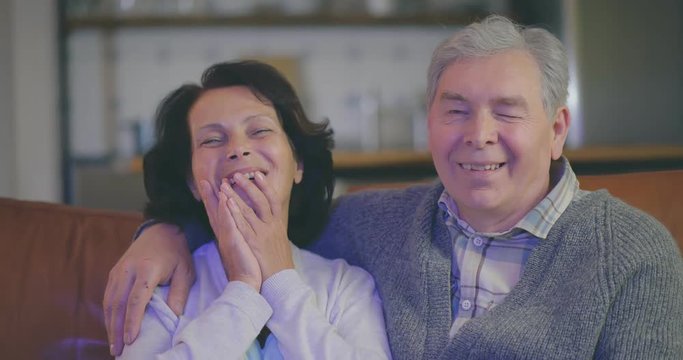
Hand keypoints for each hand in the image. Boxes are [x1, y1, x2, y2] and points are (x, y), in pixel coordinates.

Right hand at [103, 223, 194, 355]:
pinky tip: (112, 327)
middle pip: (118, 304)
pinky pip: (108, 296)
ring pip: (109, 302)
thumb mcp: (185, 271)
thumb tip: (173, 317)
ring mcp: (118, 270)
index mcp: (147, 269)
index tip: (131, 340)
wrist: (161, 229)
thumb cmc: (177, 252)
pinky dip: (108, 314)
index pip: (136, 300)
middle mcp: (128, 270)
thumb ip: (179, 293)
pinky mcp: (114, 272)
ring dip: (109, 325)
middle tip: (118, 351)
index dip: (132, 321)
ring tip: (113, 345)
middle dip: (116, 329)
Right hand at [198, 179, 261, 290]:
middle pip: (215, 212)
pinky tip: (225, 200)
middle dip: (209, 196)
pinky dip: (226, 212)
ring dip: (218, 199)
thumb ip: (235, 234)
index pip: (217, 214)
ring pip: (222, 215)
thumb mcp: (239, 246)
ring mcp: (229, 237)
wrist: (247, 282)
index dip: (212, 200)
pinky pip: (230, 224)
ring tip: (217, 184)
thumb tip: (234, 225)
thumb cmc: (246, 265)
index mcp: (226, 234)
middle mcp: (225, 234)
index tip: (208, 185)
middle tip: (203, 180)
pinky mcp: (235, 241)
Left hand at [222, 172, 293, 279]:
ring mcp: (263, 233)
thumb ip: (275, 229)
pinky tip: (227, 203)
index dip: (265, 187)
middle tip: (237, 174)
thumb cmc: (280, 264)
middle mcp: (272, 226)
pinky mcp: (254, 243)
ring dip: (236, 195)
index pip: (273, 200)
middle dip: (248, 186)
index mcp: (279, 225)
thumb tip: (273, 220)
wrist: (281, 281)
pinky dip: (235, 212)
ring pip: (249, 210)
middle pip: (260, 201)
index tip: (258, 175)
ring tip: (226, 184)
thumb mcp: (281, 242)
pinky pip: (243, 225)